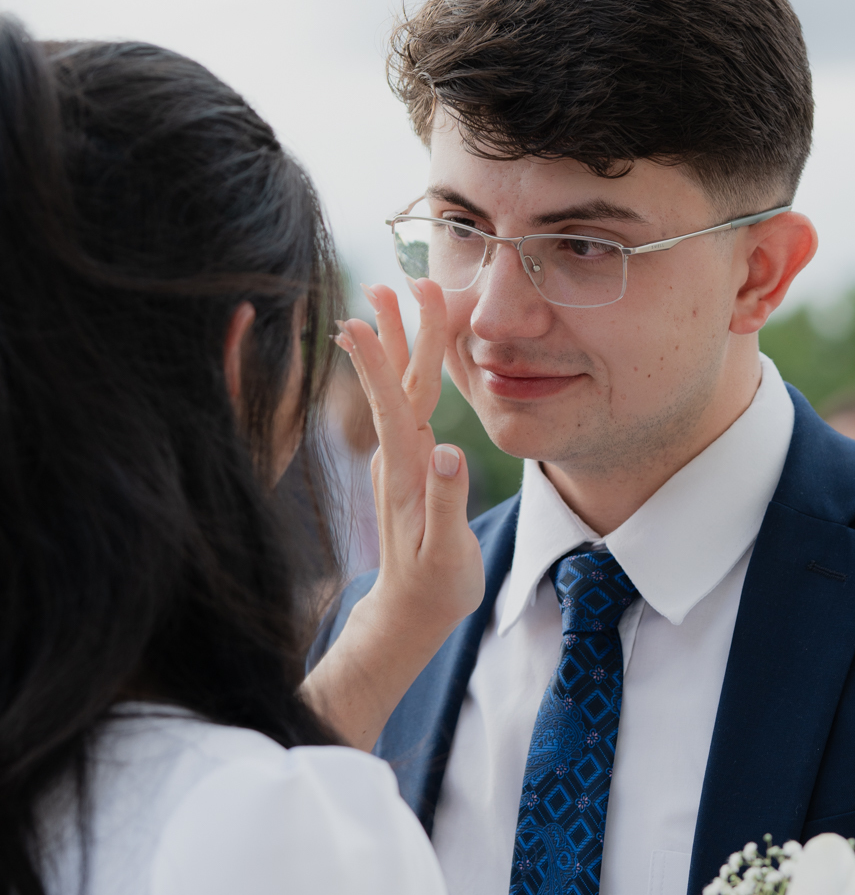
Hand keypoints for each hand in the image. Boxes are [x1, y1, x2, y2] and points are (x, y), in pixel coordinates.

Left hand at [302, 278, 484, 748]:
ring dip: (396, 343)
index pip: (395, 406)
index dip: (379, 363)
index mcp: (406, 472)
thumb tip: (450, 451)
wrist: (409, 611)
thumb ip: (447, 502)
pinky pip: (405, 405)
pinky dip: (405, 370)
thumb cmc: (434, 587)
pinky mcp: (406, 463)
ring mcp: (398, 459)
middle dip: (396, 332)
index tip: (364, 320)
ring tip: (389, 296)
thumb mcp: (445, 553)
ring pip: (399, 390)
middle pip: (398, 384)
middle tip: (392, 283)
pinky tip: (407, 355)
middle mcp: (396, 458)